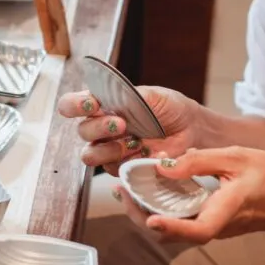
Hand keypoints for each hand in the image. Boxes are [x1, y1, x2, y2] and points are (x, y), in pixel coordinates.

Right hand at [57, 85, 205, 175]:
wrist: (192, 131)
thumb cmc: (170, 108)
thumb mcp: (152, 95)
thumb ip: (127, 95)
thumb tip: (105, 97)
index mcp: (103, 104)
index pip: (72, 105)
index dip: (74, 105)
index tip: (90, 104)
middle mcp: (102, 127)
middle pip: (82, 131)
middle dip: (98, 127)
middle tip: (120, 123)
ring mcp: (111, 149)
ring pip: (90, 155)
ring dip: (108, 148)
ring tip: (132, 141)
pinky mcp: (123, 168)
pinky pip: (113, 170)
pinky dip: (127, 161)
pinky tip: (144, 152)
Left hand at [117, 146, 264, 242]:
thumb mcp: (237, 156)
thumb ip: (199, 161)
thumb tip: (162, 166)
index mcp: (227, 211)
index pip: (197, 232)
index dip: (171, 228)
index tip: (149, 218)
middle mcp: (217, 226)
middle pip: (173, 234)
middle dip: (142, 215)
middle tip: (122, 190)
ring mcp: (215, 227)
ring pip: (175, 228)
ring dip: (149, 211)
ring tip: (130, 186)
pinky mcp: (214, 222)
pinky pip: (183, 220)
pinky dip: (163, 207)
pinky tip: (154, 186)